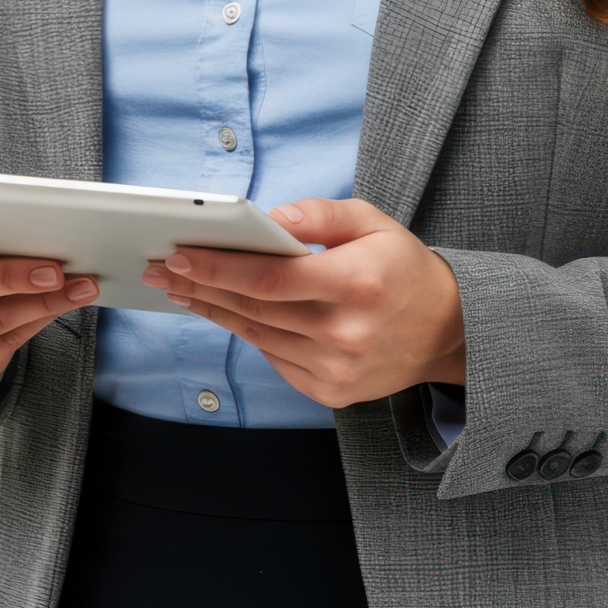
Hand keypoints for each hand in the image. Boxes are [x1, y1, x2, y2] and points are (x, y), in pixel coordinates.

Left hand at [143, 197, 464, 407]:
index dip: (219, 268)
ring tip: (181, 288)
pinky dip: (247, 333)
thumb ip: (322, 215)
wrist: (446, 329)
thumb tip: (272, 216)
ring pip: (257, 336)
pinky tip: (224, 312)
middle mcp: (345, 332)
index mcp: (356, 283)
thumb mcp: (373, 222)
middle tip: (161, 268)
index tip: (179, 255)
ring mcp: (337, 369)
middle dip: (200, 286)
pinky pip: (274, 358)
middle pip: (254, 309)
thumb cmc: (403, 267)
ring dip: (213, 311)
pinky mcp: (331, 392)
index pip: (271, 278)